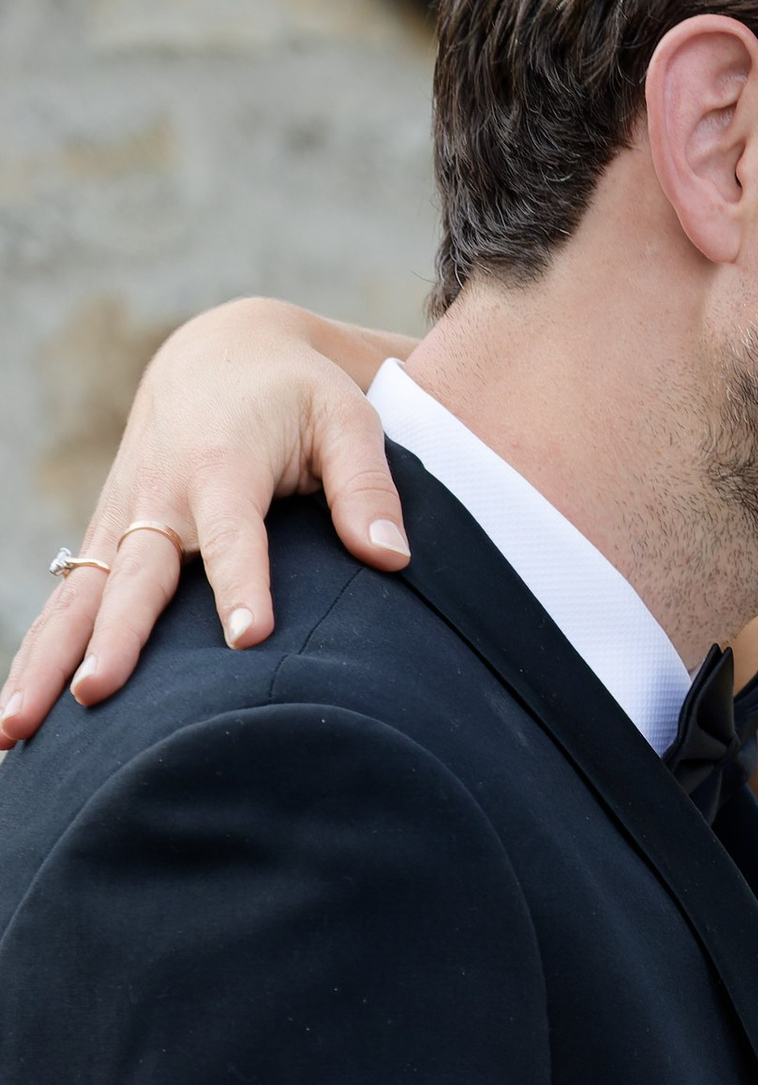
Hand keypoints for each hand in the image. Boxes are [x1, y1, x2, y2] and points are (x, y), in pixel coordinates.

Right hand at [0, 302, 411, 744]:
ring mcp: (123, 524)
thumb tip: (393, 558)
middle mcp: (159, 498)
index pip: (233, 535)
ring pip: (77, 601)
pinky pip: (66, 607)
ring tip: (14, 730)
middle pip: (133, 578)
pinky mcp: (107, 544)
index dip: (242, 585)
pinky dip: (37, 657)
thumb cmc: (298, 395)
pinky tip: (17, 720)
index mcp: (222, 466)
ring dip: (43, 664)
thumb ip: (368, 487)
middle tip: (95, 694)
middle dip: (112, 639)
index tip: (249, 640)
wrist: (221, 355)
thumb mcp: (346, 419)